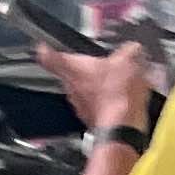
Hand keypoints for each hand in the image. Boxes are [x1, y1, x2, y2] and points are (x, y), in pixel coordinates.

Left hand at [37, 36, 156, 137]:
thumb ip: (128, 50)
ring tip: (116, 78)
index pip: (52, 58)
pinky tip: (120, 95)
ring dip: (97, 83)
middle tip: (101, 60)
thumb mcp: (129, 59)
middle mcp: (71, 87)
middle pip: (72, 72)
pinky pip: (95, 102)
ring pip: (84, 88)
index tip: (42, 47)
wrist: (120, 126)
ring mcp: (79, 104)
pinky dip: (105, 98)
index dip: (46, 51)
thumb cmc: (116, 94)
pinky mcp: (90, 117)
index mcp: (75, 69)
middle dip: (86, 66)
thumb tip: (132, 49)